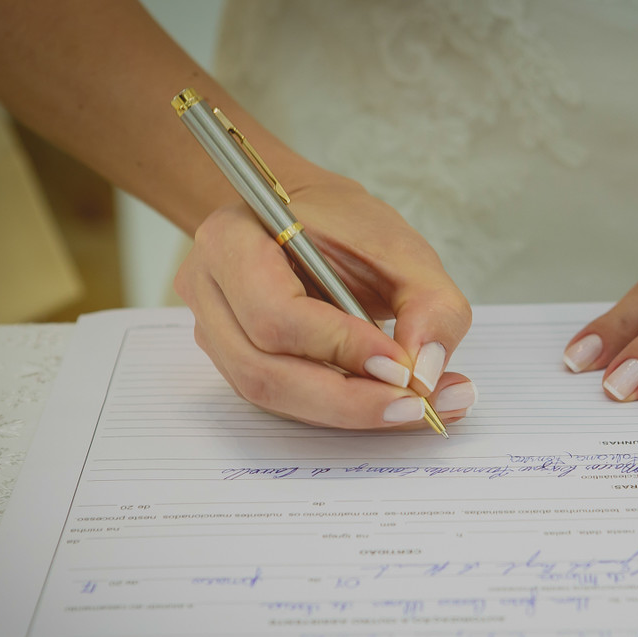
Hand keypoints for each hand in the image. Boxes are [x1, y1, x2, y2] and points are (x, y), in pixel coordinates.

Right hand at [175, 167, 475, 428]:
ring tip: (415, 410)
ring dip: (346, 413)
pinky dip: (339, 410)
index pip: (274, 312)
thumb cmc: (344, 226)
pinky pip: (282, 401)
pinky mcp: (235, 362)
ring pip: (270, 395)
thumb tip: (425, 372)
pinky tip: (389, 406)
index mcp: (232, 239)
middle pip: (263, 370)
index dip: (339, 347)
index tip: (403, 367)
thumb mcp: (402, 248)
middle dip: (346, 399)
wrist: (306, 222)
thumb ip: (429, 303)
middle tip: (415, 406)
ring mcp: (214, 332)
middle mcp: (208, 290)